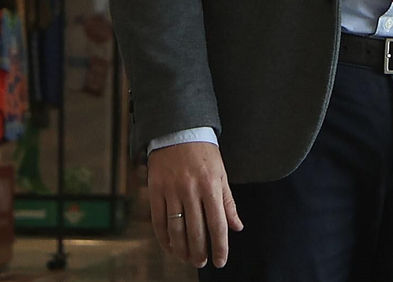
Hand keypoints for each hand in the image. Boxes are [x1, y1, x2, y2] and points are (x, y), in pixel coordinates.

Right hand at [147, 141, 242, 268]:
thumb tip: (237, 227)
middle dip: (200, 252)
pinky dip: (163, 238)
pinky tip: (170, 247)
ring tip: (187, 258)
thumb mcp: (221, 174)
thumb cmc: (204, 153)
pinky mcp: (156, 190)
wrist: (177, 130)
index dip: (220, 246)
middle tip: (202, 263)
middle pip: (196, 230)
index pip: (218, 224)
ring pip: (176, 229)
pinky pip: (158, 220)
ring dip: (182, 249)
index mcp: (211, 185)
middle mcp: (191, 189)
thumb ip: (228, 202)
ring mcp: (171, 190)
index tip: (220, 261)